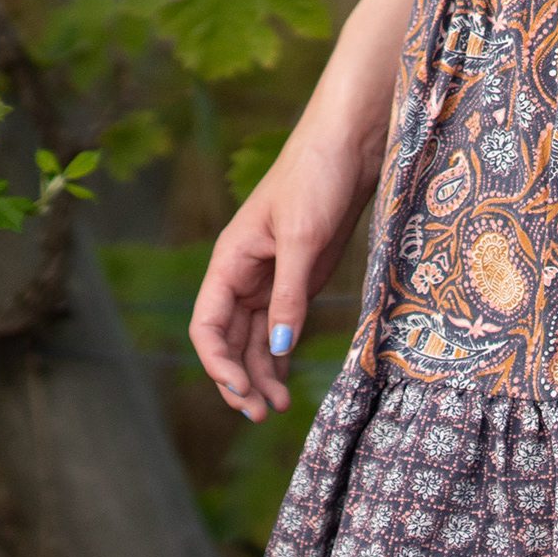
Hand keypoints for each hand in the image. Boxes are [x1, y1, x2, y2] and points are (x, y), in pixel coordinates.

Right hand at [190, 130, 374, 419]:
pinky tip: (287, 381)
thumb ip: (289, 294)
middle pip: (229, 339)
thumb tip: (279, 350)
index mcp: (231, 260)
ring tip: (277, 409)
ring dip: (262, 373)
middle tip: (261, 414)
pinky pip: (281, 325)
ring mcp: (272, 277)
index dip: (217, 362)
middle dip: (240, 379)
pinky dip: (281, 354)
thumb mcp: (302, 238)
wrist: (350, 142)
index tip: (241, 390)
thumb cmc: (316, 177)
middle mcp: (245, 273)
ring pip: (255, 338)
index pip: (207, 324)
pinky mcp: (301, 276)